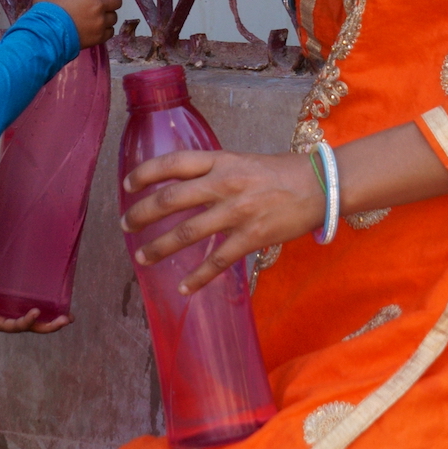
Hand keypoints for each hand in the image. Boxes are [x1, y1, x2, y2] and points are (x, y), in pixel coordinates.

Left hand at [0, 267, 71, 335]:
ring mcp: (3, 323)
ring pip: (31, 327)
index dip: (45, 312)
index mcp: (4, 310)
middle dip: (53, 323)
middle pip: (36, 324)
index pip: (29, 313)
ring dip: (49, 325)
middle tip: (69, 318)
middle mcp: (6, 318)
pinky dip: (26, 320)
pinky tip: (36, 313)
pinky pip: (15, 325)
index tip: (61, 309)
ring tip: (64, 320)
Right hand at [32, 0, 129, 47]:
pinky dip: (105, 30)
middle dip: (111, 1)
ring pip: (114, 17)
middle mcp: (97, 4)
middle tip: (102, 3)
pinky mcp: (98, 37)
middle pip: (117, 0)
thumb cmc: (45, 13)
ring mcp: (99, 21)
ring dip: (107, 16)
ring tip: (96, 18)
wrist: (46, 36)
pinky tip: (95, 30)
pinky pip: (110, 32)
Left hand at [120, 149, 325, 294]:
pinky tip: (184, 287)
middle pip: (171, 199)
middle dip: (142, 214)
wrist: (321, 185)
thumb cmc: (281, 172)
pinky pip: (216, 261)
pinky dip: (198, 277)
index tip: (128, 184)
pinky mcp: (251, 237)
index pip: (173, 163)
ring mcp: (237, 212)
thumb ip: (214, 170)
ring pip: (186, 233)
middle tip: (126, 225)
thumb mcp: (242, 160)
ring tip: (142, 256)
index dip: (145, 173)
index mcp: (222, 161)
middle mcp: (225, 184)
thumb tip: (182, 184)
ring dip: (159, 247)